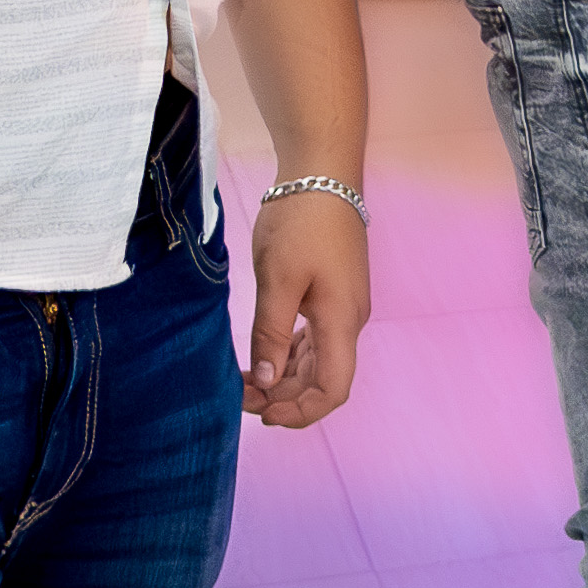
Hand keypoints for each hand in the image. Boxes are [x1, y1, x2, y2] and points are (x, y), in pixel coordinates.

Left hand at [240, 182, 366, 427]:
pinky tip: (262, 354)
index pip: (333, 390)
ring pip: (317, 361)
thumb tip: (267, 383)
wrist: (323, 173)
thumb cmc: (301, 221)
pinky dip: (288, 354)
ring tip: (243, 379)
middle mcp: (349, 320)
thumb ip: (272, 334)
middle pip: (323, 380)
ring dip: (283, 377)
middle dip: (283, 397)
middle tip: (238, 394)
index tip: (263, 414)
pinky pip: (314, 339)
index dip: (301, 412)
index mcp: (341, 321)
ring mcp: (343, 307)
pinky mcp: (333, 294)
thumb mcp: (278, 279)